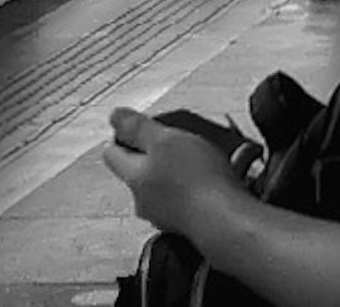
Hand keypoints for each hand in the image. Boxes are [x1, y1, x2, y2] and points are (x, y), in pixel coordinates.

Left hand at [104, 106, 251, 245]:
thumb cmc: (197, 181)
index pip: (113, 154)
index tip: (136, 125)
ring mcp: (166, 215)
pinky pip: (187, 198)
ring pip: (163, 185)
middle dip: (153, 154)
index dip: (122, 136)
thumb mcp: (165, 140)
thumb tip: (114, 116)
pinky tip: (215, 177)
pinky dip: (196, 186)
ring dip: (177, 170)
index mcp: (134, 178)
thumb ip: (137, 128)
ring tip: (201, 155)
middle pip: (139, 171)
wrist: (226, 220)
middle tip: (172, 137)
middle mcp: (144, 200)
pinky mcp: (188, 223)